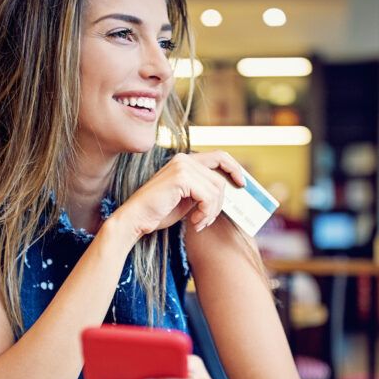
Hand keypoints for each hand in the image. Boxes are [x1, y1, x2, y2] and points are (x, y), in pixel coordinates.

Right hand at [112, 151, 245, 236]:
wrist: (136, 219)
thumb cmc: (159, 212)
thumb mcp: (187, 198)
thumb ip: (203, 190)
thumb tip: (227, 191)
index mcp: (185, 160)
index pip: (219, 156)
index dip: (234, 168)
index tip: (242, 184)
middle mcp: (184, 159)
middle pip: (220, 177)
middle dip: (220, 202)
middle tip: (210, 218)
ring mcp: (182, 166)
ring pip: (216, 189)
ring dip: (211, 211)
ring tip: (199, 222)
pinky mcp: (181, 178)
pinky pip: (208, 196)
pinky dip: (205, 213)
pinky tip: (194, 221)